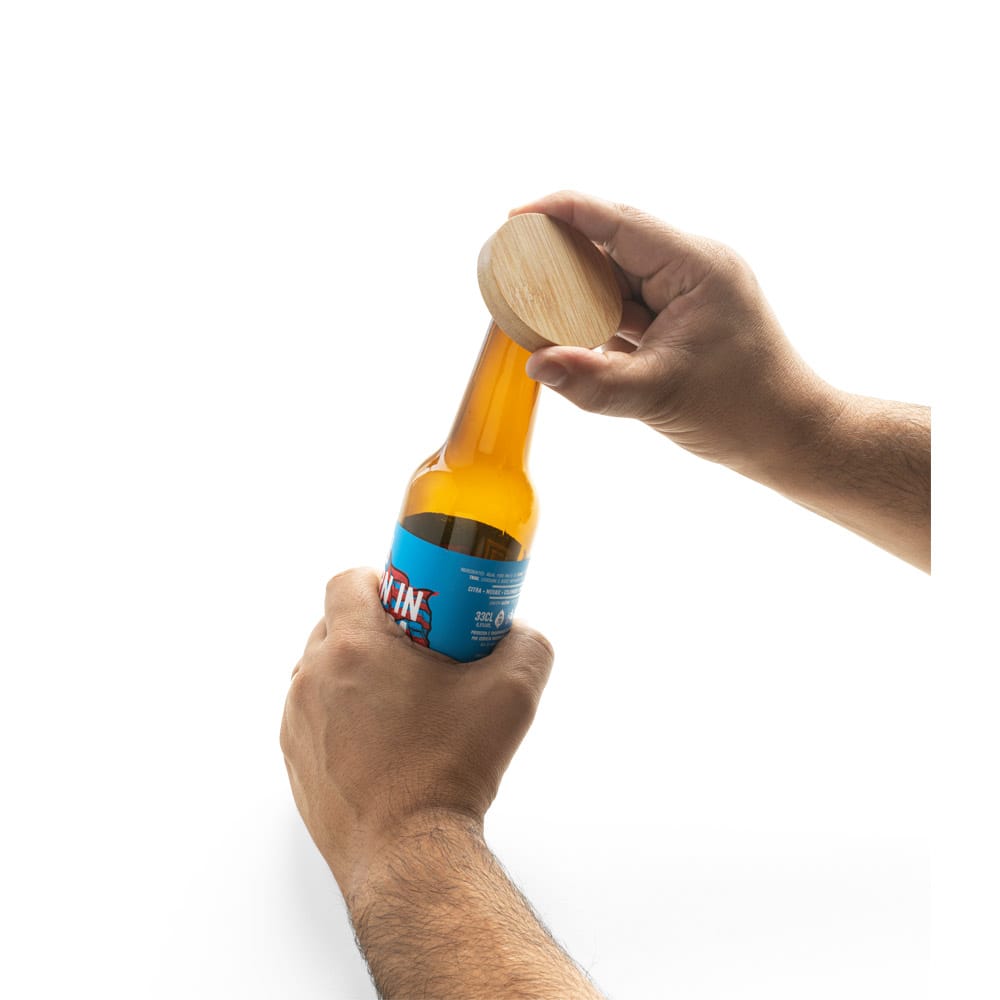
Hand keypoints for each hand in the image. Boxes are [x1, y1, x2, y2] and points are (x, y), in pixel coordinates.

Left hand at [279, 568, 553, 896]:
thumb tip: (517, 630)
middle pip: (334, 622)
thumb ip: (527, 643)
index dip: (382, 579)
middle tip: (417, 647)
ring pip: (321, 669)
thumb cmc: (451, 772)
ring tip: (401, 698)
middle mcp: (313, 677)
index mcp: (354, 647)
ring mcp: (297, 721)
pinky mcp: (294, 760)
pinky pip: (314, 714)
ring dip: (355, 669)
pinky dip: (342, 713)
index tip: (413, 599)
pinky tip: (383, 738)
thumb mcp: (512, 694)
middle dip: (373, 626)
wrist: (409, 857)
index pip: (349, 580)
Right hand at [513, 191, 842, 480]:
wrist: (787, 436)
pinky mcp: (680, 315)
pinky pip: (627, 300)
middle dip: (560, 247)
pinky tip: (565, 325)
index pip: (617, 219)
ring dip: (575, 282)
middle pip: (612, 238)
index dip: (562, 210)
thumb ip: (593, 382)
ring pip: (616, 271)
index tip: (513, 216)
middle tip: (509, 259)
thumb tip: (535, 365)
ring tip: (528, 294)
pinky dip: (595, 310)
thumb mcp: (658, 395)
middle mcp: (692, 266)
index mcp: (694, 265)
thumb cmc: (740, 411)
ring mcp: (687, 290)